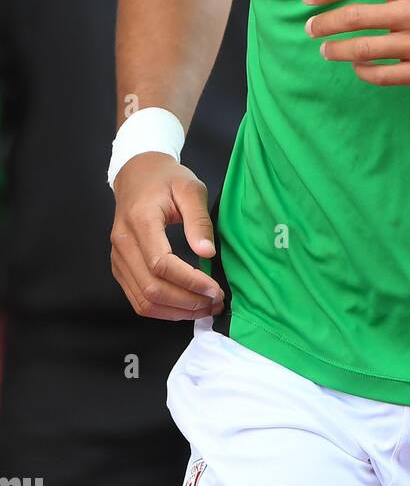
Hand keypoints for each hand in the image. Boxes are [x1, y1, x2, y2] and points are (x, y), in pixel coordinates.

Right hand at [110, 154, 224, 319]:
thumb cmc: (166, 179)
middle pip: (151, 288)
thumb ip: (199, 219)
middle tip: (215, 303)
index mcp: (140, 220)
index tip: (215, 289)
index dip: (189, 281)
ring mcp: (118, 258)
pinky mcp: (120, 267)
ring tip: (205, 308)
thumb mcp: (190, 188)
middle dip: (186, 302)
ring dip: (176, 311)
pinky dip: (162, 310)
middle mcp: (123, 242)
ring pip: (143, 299)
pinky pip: (138, 298)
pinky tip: (185, 307)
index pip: (160, 263)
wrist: (137, 174)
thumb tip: (207, 253)